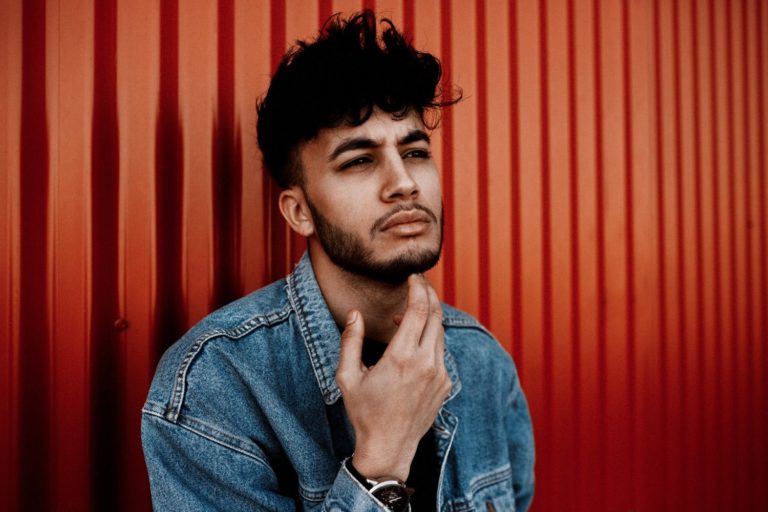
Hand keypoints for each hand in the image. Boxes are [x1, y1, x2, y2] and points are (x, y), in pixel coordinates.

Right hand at [335, 274, 450, 481]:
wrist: (389, 447)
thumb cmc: (364, 412)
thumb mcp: (347, 376)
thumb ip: (350, 341)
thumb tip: (355, 314)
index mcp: (402, 357)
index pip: (419, 310)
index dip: (418, 287)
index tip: (412, 276)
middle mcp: (426, 363)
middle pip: (436, 315)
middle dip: (428, 294)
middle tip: (417, 283)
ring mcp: (440, 374)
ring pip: (441, 332)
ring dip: (428, 318)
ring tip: (407, 316)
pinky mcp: (446, 384)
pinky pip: (441, 352)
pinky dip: (430, 340)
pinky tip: (413, 344)